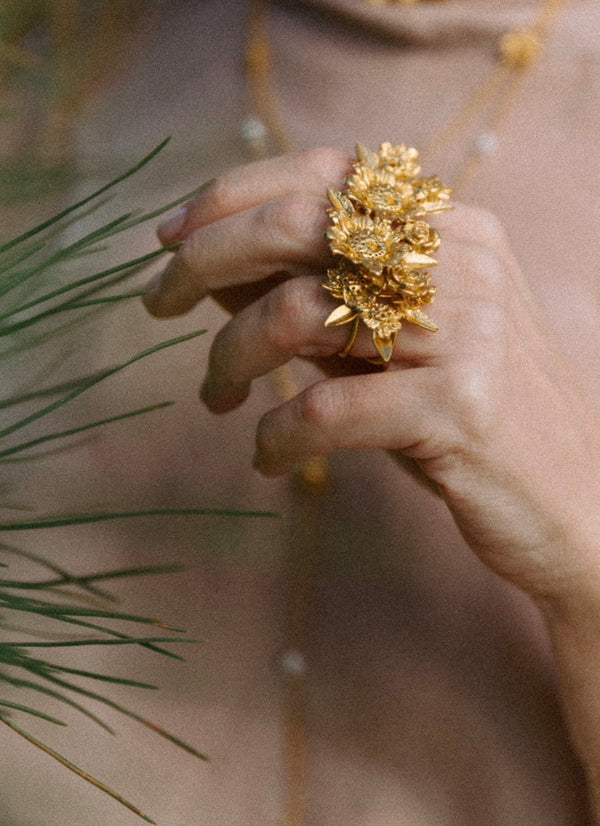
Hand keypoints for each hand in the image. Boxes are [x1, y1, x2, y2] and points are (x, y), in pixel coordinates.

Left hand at [144, 147, 599, 601]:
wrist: (574, 498)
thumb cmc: (464, 416)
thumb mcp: (394, 342)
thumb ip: (323, 298)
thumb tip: (217, 274)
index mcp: (449, 228)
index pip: (323, 175)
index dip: (231, 198)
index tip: (169, 240)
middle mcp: (459, 260)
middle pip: (299, 225)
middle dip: (204, 261)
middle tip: (156, 305)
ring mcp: (465, 330)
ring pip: (299, 316)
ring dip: (229, 359)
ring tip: (216, 399)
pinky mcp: (459, 407)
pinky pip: (326, 408)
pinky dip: (274, 434)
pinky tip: (265, 457)